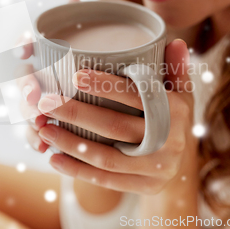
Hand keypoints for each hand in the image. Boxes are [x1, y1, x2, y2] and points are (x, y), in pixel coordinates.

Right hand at [18, 0, 79, 153]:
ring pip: (24, 109)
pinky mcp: (43, 123)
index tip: (27, 48)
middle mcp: (35, 76)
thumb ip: (83, 20)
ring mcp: (36, 101)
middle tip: (35, 96)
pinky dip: (36, 140)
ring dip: (29, 118)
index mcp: (43, 54)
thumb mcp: (92, 43)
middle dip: (25, 88)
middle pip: (22, 80)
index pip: (25, 45)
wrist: (103, 95)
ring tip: (40, 126)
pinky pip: (33, 133)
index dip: (22, 45)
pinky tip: (43, 148)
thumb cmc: (92, 63)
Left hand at [36, 40, 196, 194]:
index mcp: (176, 111)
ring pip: (106, 157)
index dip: (107, 86)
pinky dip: (77, 170)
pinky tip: (54, 157)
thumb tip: (175, 41)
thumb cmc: (174, 117)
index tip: (75, 76)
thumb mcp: (181, 92)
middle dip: (76, 113)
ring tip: (44, 128)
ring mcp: (157, 168)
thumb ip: (175, 67)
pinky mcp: (145, 187)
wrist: (185, 162)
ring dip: (71, 143)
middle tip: (46, 102)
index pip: (138, 95)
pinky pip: (106, 180)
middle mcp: (169, 141)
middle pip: (115, 126)